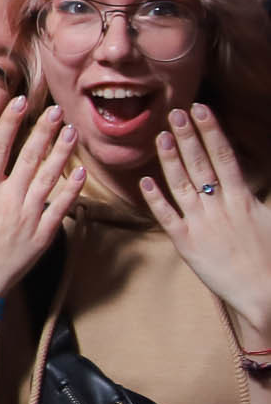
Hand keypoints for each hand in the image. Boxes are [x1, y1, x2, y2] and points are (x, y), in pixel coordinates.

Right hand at [0, 97, 79, 299]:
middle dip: (44, 131)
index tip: (23, 101)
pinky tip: (79, 170)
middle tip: (57, 110)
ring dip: (61, 152)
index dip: (11, 122)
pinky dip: (72, 188)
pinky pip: (62, 207)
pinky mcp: (43, 234)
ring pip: (50, 177)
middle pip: (30, 157)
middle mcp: (9, 199)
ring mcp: (29, 216)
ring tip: (71, 131)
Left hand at [139, 104, 270, 340]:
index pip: (224, 156)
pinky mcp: (186, 244)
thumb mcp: (269, 221)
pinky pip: (167, 216)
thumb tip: (247, 184)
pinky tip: (145, 181)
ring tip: (160, 135)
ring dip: (169, 158)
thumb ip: (254, 199)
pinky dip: (155, 198)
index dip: (210, 131)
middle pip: (200, 164)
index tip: (201, 109)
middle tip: (174, 112)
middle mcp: (220, 207)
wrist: (265, 295)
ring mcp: (201, 224)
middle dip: (186, 136)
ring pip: (181, 184)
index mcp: (244, 200)